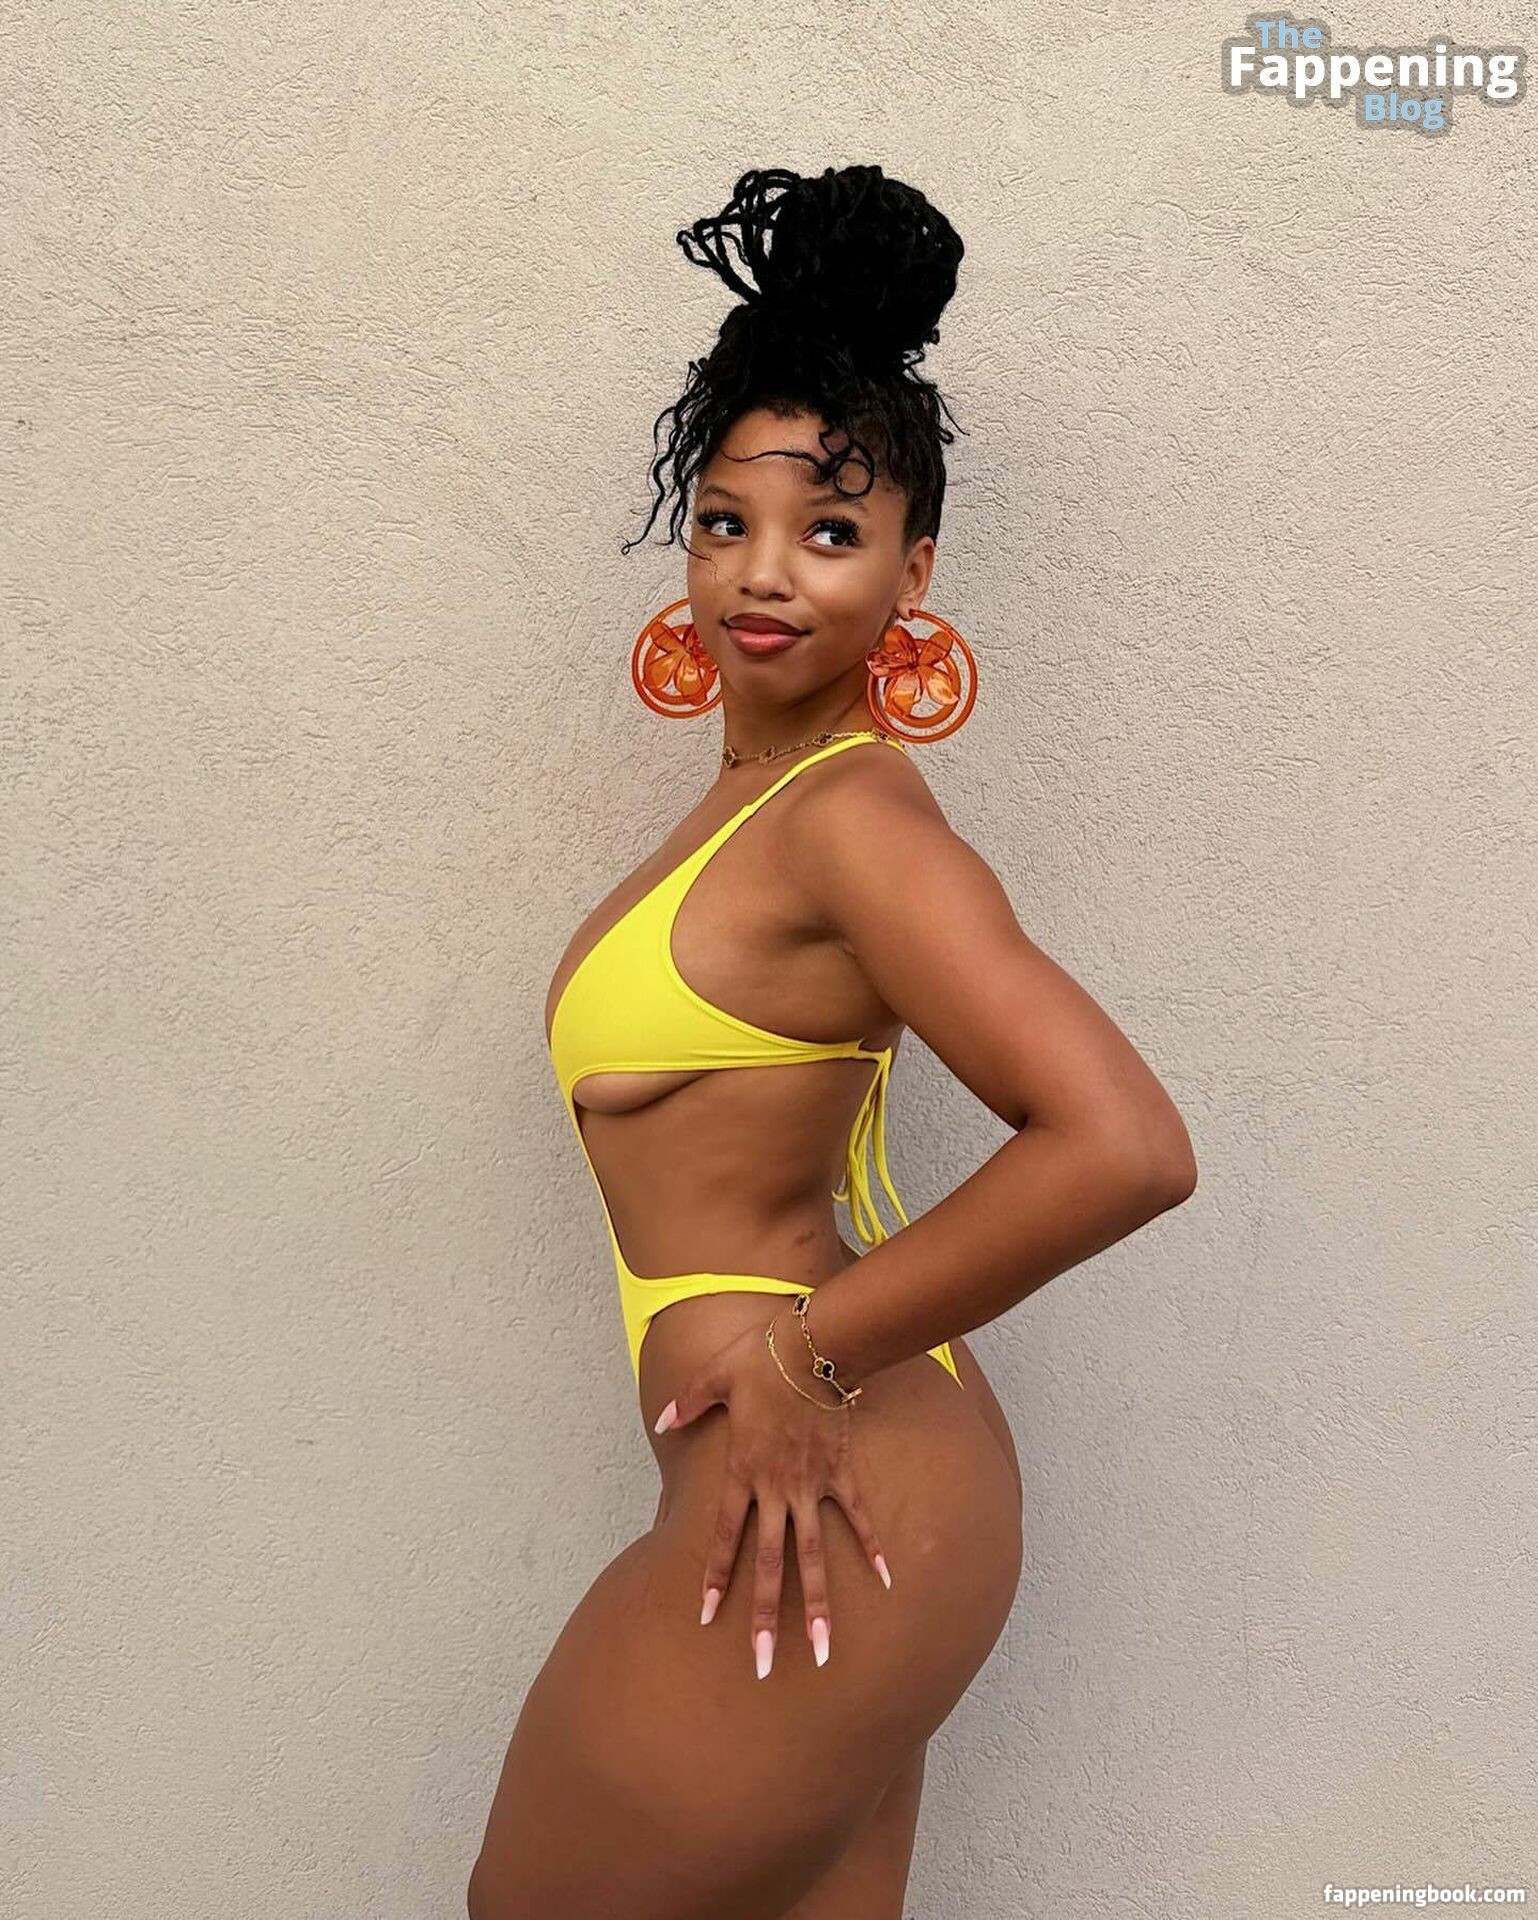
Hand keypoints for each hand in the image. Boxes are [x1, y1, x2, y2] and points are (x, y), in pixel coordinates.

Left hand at [653, 1314, 892, 1678]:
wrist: (812, 1345)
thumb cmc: (759, 1357)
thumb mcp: (713, 1377)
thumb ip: (689, 1404)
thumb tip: (662, 1419)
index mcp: (742, 1472)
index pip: (725, 1538)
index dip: (715, 1578)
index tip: (708, 1618)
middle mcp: (776, 1489)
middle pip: (769, 1564)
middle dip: (765, 1617)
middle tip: (763, 1665)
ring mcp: (812, 1485)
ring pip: (813, 1556)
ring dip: (818, 1605)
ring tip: (823, 1650)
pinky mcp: (841, 1473)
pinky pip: (857, 1518)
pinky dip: (872, 1548)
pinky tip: (886, 1581)